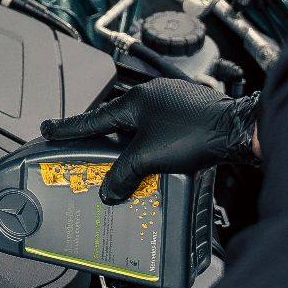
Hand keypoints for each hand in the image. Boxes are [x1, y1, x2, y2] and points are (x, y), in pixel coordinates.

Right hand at [40, 78, 260, 203]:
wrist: (238, 131)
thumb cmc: (197, 134)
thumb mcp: (150, 158)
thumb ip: (123, 174)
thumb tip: (109, 190)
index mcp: (137, 101)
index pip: (93, 118)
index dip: (69, 127)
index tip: (49, 129)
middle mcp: (153, 97)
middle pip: (117, 120)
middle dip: (101, 137)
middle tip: (82, 147)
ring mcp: (173, 102)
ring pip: (140, 126)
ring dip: (128, 145)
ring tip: (118, 161)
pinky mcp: (189, 113)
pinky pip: (158, 129)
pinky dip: (149, 145)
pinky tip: (152, 160)